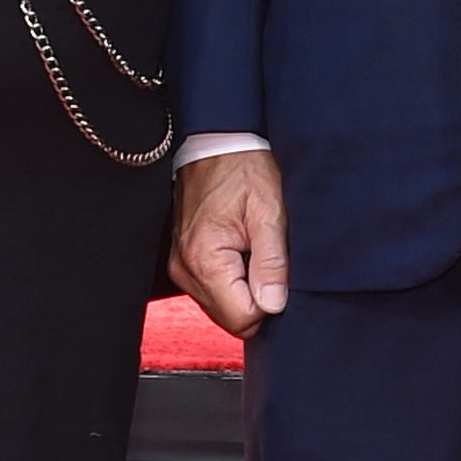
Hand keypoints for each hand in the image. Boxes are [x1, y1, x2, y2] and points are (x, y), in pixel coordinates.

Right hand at [171, 147, 288, 335]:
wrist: (216, 142)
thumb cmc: (243, 169)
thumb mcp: (269, 212)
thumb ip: (272, 263)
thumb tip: (274, 306)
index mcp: (205, 259)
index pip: (243, 318)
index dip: (270, 303)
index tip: (279, 272)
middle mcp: (185, 269)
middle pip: (232, 318)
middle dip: (258, 299)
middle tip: (269, 258)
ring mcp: (181, 267)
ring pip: (223, 308)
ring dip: (246, 289)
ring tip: (254, 250)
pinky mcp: (184, 262)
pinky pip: (214, 291)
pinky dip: (233, 280)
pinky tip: (243, 251)